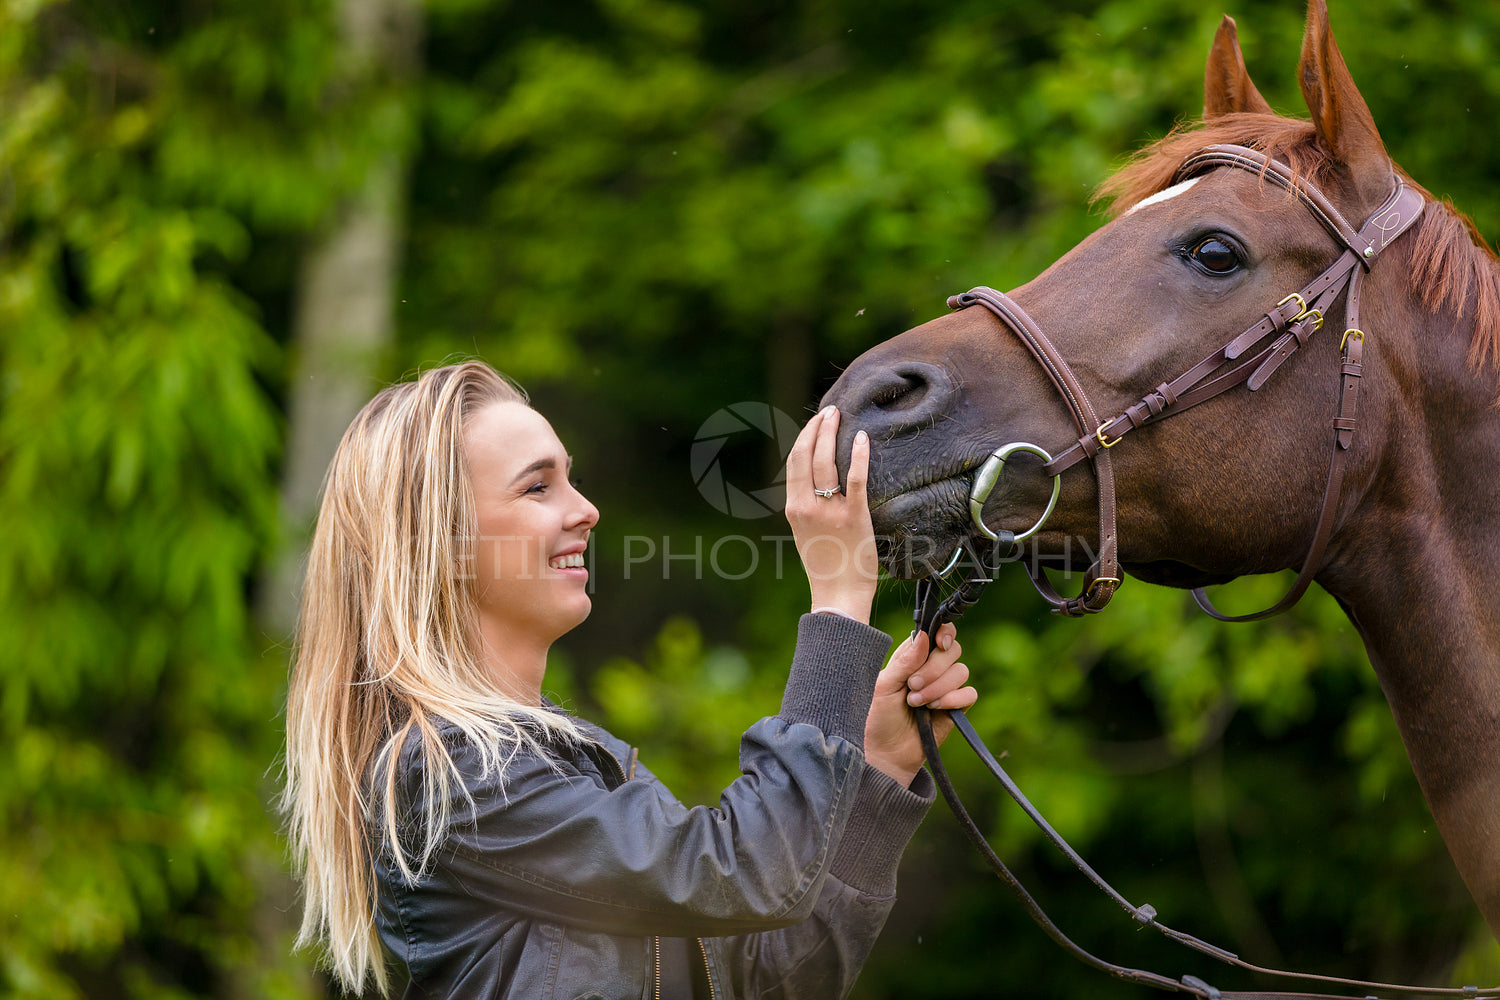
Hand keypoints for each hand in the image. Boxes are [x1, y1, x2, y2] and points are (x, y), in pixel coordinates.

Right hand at [784, 406, 876, 622]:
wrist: (838, 594)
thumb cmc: (826, 567)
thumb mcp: (805, 533)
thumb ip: (808, 508)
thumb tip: (817, 484)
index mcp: (793, 508)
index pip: (794, 462)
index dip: (804, 437)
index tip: (815, 422)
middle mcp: (807, 506)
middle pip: (806, 455)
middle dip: (816, 427)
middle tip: (830, 411)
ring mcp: (829, 510)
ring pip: (826, 461)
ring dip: (832, 433)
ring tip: (841, 416)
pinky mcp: (854, 516)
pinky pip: (855, 478)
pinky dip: (858, 455)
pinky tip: (863, 439)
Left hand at [863, 623, 977, 786]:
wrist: (885, 752)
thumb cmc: (878, 717)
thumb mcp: (884, 686)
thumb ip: (905, 661)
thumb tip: (924, 636)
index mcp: (913, 657)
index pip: (937, 632)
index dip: (943, 633)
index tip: (938, 643)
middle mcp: (932, 668)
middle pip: (953, 650)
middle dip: (933, 668)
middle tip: (912, 686)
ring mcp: (945, 687)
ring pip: (961, 671)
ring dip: (938, 687)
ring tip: (917, 703)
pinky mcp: (956, 708)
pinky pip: (970, 693)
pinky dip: (954, 699)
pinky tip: (936, 709)